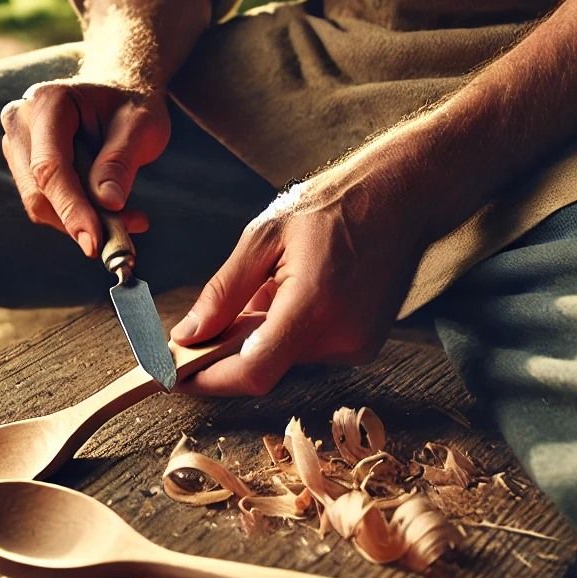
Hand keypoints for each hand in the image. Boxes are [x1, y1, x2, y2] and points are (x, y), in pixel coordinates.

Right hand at [0, 79, 170, 256]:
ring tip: (129, 219)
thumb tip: (107, 202)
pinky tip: (112, 213)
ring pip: (40, 204)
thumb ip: (121, 162)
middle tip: (127, 234)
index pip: (50, 166)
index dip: (71, 208)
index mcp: (48, 102)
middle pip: (39, 191)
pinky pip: (45, 204)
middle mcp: (21, 121)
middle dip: (80, 220)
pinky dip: (78, 217)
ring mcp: (16, 144)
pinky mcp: (22, 166)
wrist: (118, 91)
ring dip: (83, 221)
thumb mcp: (141, 126)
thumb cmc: (131, 104)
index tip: (94, 243)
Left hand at [170, 163, 427, 394]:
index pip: (252, 371)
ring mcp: (357, 345)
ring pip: (284, 360)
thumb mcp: (262, 237)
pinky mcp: (364, 345)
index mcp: (313, 305)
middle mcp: (341, 336)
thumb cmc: (331, 206)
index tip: (174, 375)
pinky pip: (308, 351)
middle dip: (226, 352)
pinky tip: (291, 292)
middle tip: (201, 326)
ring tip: (265, 286)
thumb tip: (187, 335)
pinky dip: (286, 332)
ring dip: (259, 337)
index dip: (208, 380)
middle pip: (264, 367)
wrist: (401, 197)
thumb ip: (223, 292)